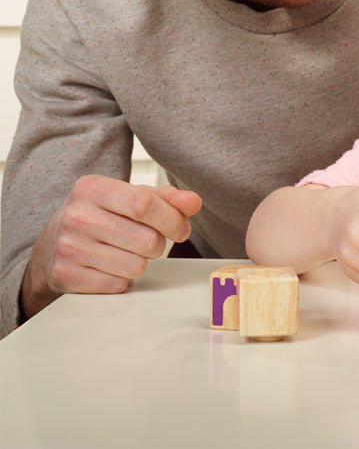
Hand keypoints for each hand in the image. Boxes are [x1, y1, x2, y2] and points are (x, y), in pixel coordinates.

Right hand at [22, 175, 201, 317]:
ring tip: (128, 252)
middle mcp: (77, 215)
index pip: (145, 204)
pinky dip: (123, 279)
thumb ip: (165, 198)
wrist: (51, 246)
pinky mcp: (66, 275)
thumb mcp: (128, 198)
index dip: (172, 219)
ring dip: (141, 262)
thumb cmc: (100, 216)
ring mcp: (69, 247)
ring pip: (136, 265)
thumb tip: (193, 202)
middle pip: (146, 239)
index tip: (181, 229)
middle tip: (151, 242)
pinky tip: (111, 267)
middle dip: (159, 244)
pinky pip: (118, 284)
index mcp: (93, 188)